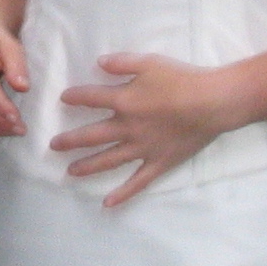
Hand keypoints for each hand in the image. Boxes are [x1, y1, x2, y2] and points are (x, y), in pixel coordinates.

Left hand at [53, 54, 232, 206]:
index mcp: (124, 101)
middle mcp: (128, 128)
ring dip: (87, 166)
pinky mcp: (159, 163)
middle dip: (70, 141)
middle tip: (54, 146)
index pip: (90, 99)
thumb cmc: (182, 79)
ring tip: (70, 172)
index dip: (74, 97)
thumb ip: (122, 62)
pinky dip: (122, 193)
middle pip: (92, 135)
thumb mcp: (150, 62)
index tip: (63, 99)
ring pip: (109, 160)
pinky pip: (137, 182)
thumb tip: (98, 62)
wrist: (213, 103)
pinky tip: (107, 203)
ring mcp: (143, 148)